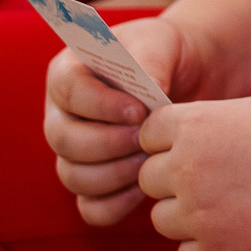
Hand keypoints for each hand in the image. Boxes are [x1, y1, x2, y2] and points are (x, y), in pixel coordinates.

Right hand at [44, 16, 192, 224]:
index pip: (69, 93)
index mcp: (67, 74)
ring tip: (150, 160)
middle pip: (65, 140)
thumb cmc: (166, 54)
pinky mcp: (95, 183)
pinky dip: (115, 205)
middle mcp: (62, 116)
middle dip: (109, 143)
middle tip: (147, 138)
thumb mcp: (160, 42)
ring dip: (114, 174)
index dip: (101, 106)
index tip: (139, 110)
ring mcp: (74, 154)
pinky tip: (144, 188)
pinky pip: (91, 208)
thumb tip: (148, 90)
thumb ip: (149, 60)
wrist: (188, 79)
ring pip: (74, 176)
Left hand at [137, 95, 250, 250]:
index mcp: (193, 125)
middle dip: (174, 180)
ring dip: (187, 216)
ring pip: (162, 219)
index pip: (147, 136)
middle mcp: (185, 168)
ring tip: (231, 207)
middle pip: (149, 179)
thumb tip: (186, 139)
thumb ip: (210, 124)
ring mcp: (197, 214)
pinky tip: (239, 231)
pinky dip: (207, 248)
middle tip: (215, 181)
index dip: (169, 142)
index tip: (196, 148)